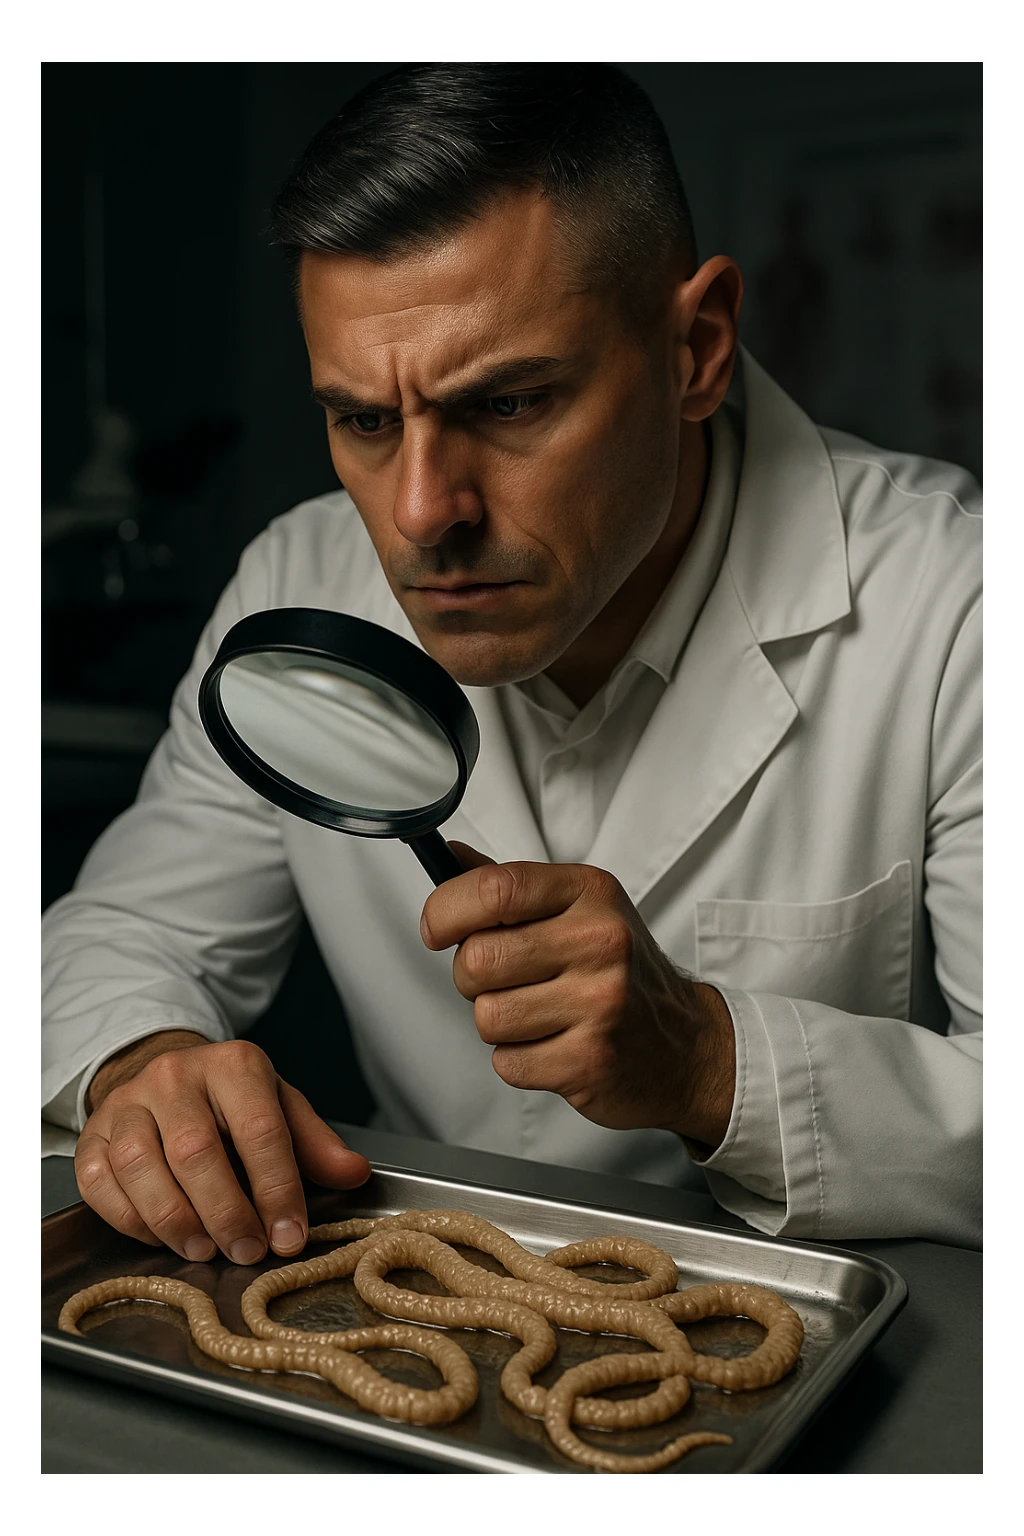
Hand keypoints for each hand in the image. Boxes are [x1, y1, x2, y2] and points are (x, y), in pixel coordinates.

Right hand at [75, 1032, 371, 1262]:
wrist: (170, 1076)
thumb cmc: (233, 1102)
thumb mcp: (282, 1109)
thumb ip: (315, 1145)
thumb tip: (354, 1175)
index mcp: (235, 1065)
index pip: (260, 1130)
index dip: (277, 1189)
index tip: (290, 1236)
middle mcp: (176, 1076)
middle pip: (196, 1150)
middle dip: (226, 1212)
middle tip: (247, 1251)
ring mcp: (129, 1103)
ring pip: (140, 1164)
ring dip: (174, 1218)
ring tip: (203, 1250)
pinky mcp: (93, 1133)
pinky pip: (101, 1180)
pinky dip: (130, 1218)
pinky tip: (160, 1236)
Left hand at [421, 844, 735, 1151]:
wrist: (686, 1046)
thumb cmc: (622, 972)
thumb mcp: (581, 909)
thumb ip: (513, 886)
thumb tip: (447, 857)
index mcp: (590, 893)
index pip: (496, 889)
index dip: (446, 910)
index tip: (436, 928)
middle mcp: (600, 942)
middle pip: (477, 959)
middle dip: (472, 978)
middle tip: (504, 981)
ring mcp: (600, 1004)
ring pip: (487, 1016)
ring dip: (497, 1022)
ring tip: (538, 1014)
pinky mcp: (591, 1061)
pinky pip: (506, 1062)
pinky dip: (517, 1060)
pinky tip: (553, 1044)